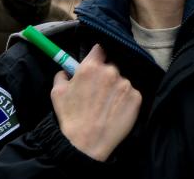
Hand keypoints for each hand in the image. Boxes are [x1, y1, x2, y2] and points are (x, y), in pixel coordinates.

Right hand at [50, 44, 141, 161]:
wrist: (85, 144)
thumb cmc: (70, 118)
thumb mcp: (57, 93)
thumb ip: (62, 75)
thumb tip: (66, 71)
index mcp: (91, 67)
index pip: (100, 49)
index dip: (98, 56)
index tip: (97, 62)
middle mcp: (111, 71)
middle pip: (112, 66)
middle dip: (106, 76)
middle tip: (99, 92)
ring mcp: (125, 84)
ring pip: (122, 80)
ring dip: (116, 88)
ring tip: (107, 105)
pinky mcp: (136, 97)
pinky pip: (131, 93)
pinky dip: (125, 99)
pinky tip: (116, 111)